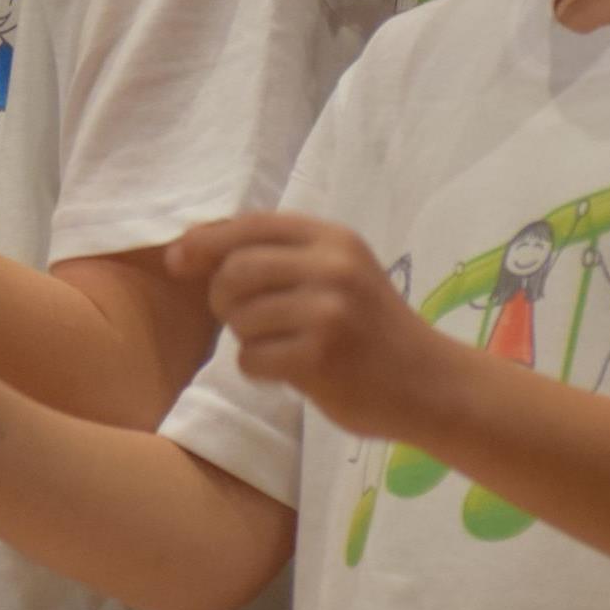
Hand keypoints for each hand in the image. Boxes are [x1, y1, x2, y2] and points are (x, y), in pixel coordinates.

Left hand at [168, 213, 448, 439]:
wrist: (431, 384)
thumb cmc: (373, 327)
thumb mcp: (339, 271)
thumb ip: (279, 254)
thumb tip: (189, 245)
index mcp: (333, 238)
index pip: (249, 226)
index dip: (204, 240)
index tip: (178, 260)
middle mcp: (331, 267)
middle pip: (234, 271)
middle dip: (222, 298)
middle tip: (242, 318)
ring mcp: (327, 313)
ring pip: (239, 318)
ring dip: (245, 338)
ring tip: (279, 345)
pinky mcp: (319, 358)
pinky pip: (251, 358)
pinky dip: (258, 368)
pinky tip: (288, 371)